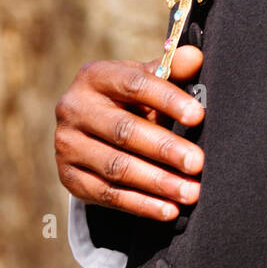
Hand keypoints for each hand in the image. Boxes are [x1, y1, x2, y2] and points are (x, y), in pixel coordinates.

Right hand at [55, 46, 204, 221]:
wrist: (92, 126)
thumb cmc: (129, 97)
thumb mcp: (146, 79)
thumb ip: (171, 69)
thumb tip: (195, 57)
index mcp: (95, 76)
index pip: (134, 85)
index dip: (168, 100)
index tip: (199, 116)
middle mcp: (74, 109)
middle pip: (124, 131)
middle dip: (165, 148)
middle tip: (198, 163)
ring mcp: (67, 145)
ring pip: (117, 168)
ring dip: (157, 183)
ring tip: (190, 192)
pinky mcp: (69, 177)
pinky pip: (108, 195)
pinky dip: (141, 205)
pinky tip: (168, 210)